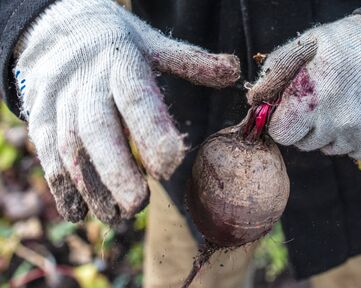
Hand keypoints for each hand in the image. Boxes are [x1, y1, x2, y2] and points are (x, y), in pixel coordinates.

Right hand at [15, 0, 239, 223]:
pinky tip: (80, 212)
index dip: (152, 131)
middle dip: (116, 170)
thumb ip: (191, 61)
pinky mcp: (40, 119)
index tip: (170, 163)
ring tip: (116, 217)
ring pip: (71, 149)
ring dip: (92, 187)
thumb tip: (234, 71)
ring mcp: (59, 102)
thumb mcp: (152, 44)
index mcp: (121, 64)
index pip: (137, 98)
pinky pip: (48, 155)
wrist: (56, 28)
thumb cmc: (116, 42)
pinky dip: (62, 187)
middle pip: (97, 130)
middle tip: (138, 205)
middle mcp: (87, 85)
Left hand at [247, 15, 360, 159]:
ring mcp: (358, 137)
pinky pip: (352, 151)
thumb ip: (276, 72)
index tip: (292, 109)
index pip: (280, 132)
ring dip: (331, 132)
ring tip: (346, 103)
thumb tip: (256, 97)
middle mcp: (334, 123)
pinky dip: (353, 137)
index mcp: (312, 98)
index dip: (284, 120)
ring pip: (328, 147)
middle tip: (322, 103)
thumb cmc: (351, 46)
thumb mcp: (308, 47)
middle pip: (303, 143)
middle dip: (306, 127)